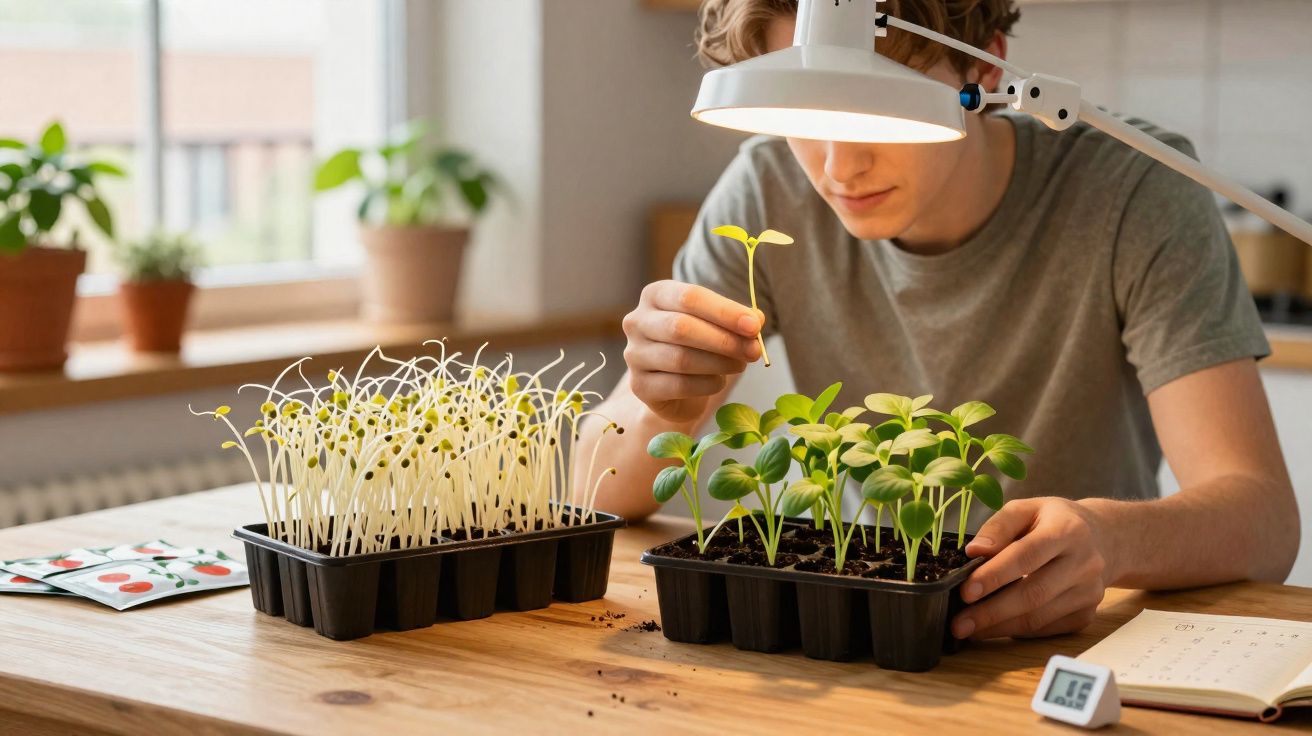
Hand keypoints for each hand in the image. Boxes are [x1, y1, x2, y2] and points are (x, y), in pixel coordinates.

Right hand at [621, 280, 762, 422]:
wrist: (672, 387)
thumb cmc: (697, 344)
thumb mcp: (716, 324)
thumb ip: (737, 319)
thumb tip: (755, 321)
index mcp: (656, 295)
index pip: (689, 297)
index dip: (724, 311)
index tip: (753, 326)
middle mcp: (637, 321)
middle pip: (682, 327)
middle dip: (724, 340)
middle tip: (753, 351)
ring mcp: (634, 354)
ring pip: (680, 358)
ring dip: (718, 363)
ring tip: (740, 365)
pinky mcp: (640, 386)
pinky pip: (678, 385)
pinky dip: (706, 384)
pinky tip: (719, 382)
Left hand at [952, 498, 1113, 639]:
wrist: (1105, 539)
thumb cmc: (1056, 521)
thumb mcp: (1027, 509)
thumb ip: (999, 526)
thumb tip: (974, 551)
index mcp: (1067, 530)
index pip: (1027, 556)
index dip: (995, 575)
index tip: (966, 592)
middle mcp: (1084, 563)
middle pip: (1034, 593)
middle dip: (992, 612)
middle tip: (959, 623)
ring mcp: (1089, 593)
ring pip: (1040, 617)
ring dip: (1000, 627)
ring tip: (969, 629)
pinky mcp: (1087, 614)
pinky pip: (1047, 628)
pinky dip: (1017, 631)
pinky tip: (994, 629)